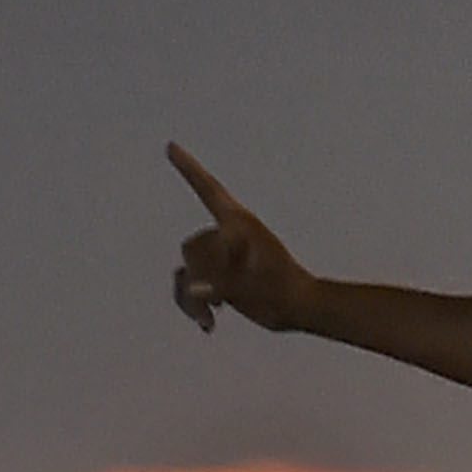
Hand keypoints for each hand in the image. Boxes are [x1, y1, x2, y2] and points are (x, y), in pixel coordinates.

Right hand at [168, 145, 321, 334]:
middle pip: (192, 247)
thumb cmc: (284, 290)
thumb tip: (192, 290)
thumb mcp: (254, 286)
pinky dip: (193, 306)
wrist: (300, 308)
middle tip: (223, 297)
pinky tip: (209, 324)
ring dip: (191, 298)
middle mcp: (226, 236)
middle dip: (199, 274)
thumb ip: (220, 285)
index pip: (208, 190)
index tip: (171, 147)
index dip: (189, 169)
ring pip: (186, 272)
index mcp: (238, 224)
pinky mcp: (218, 279)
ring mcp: (221, 259)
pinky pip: (189, 288)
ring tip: (212, 318)